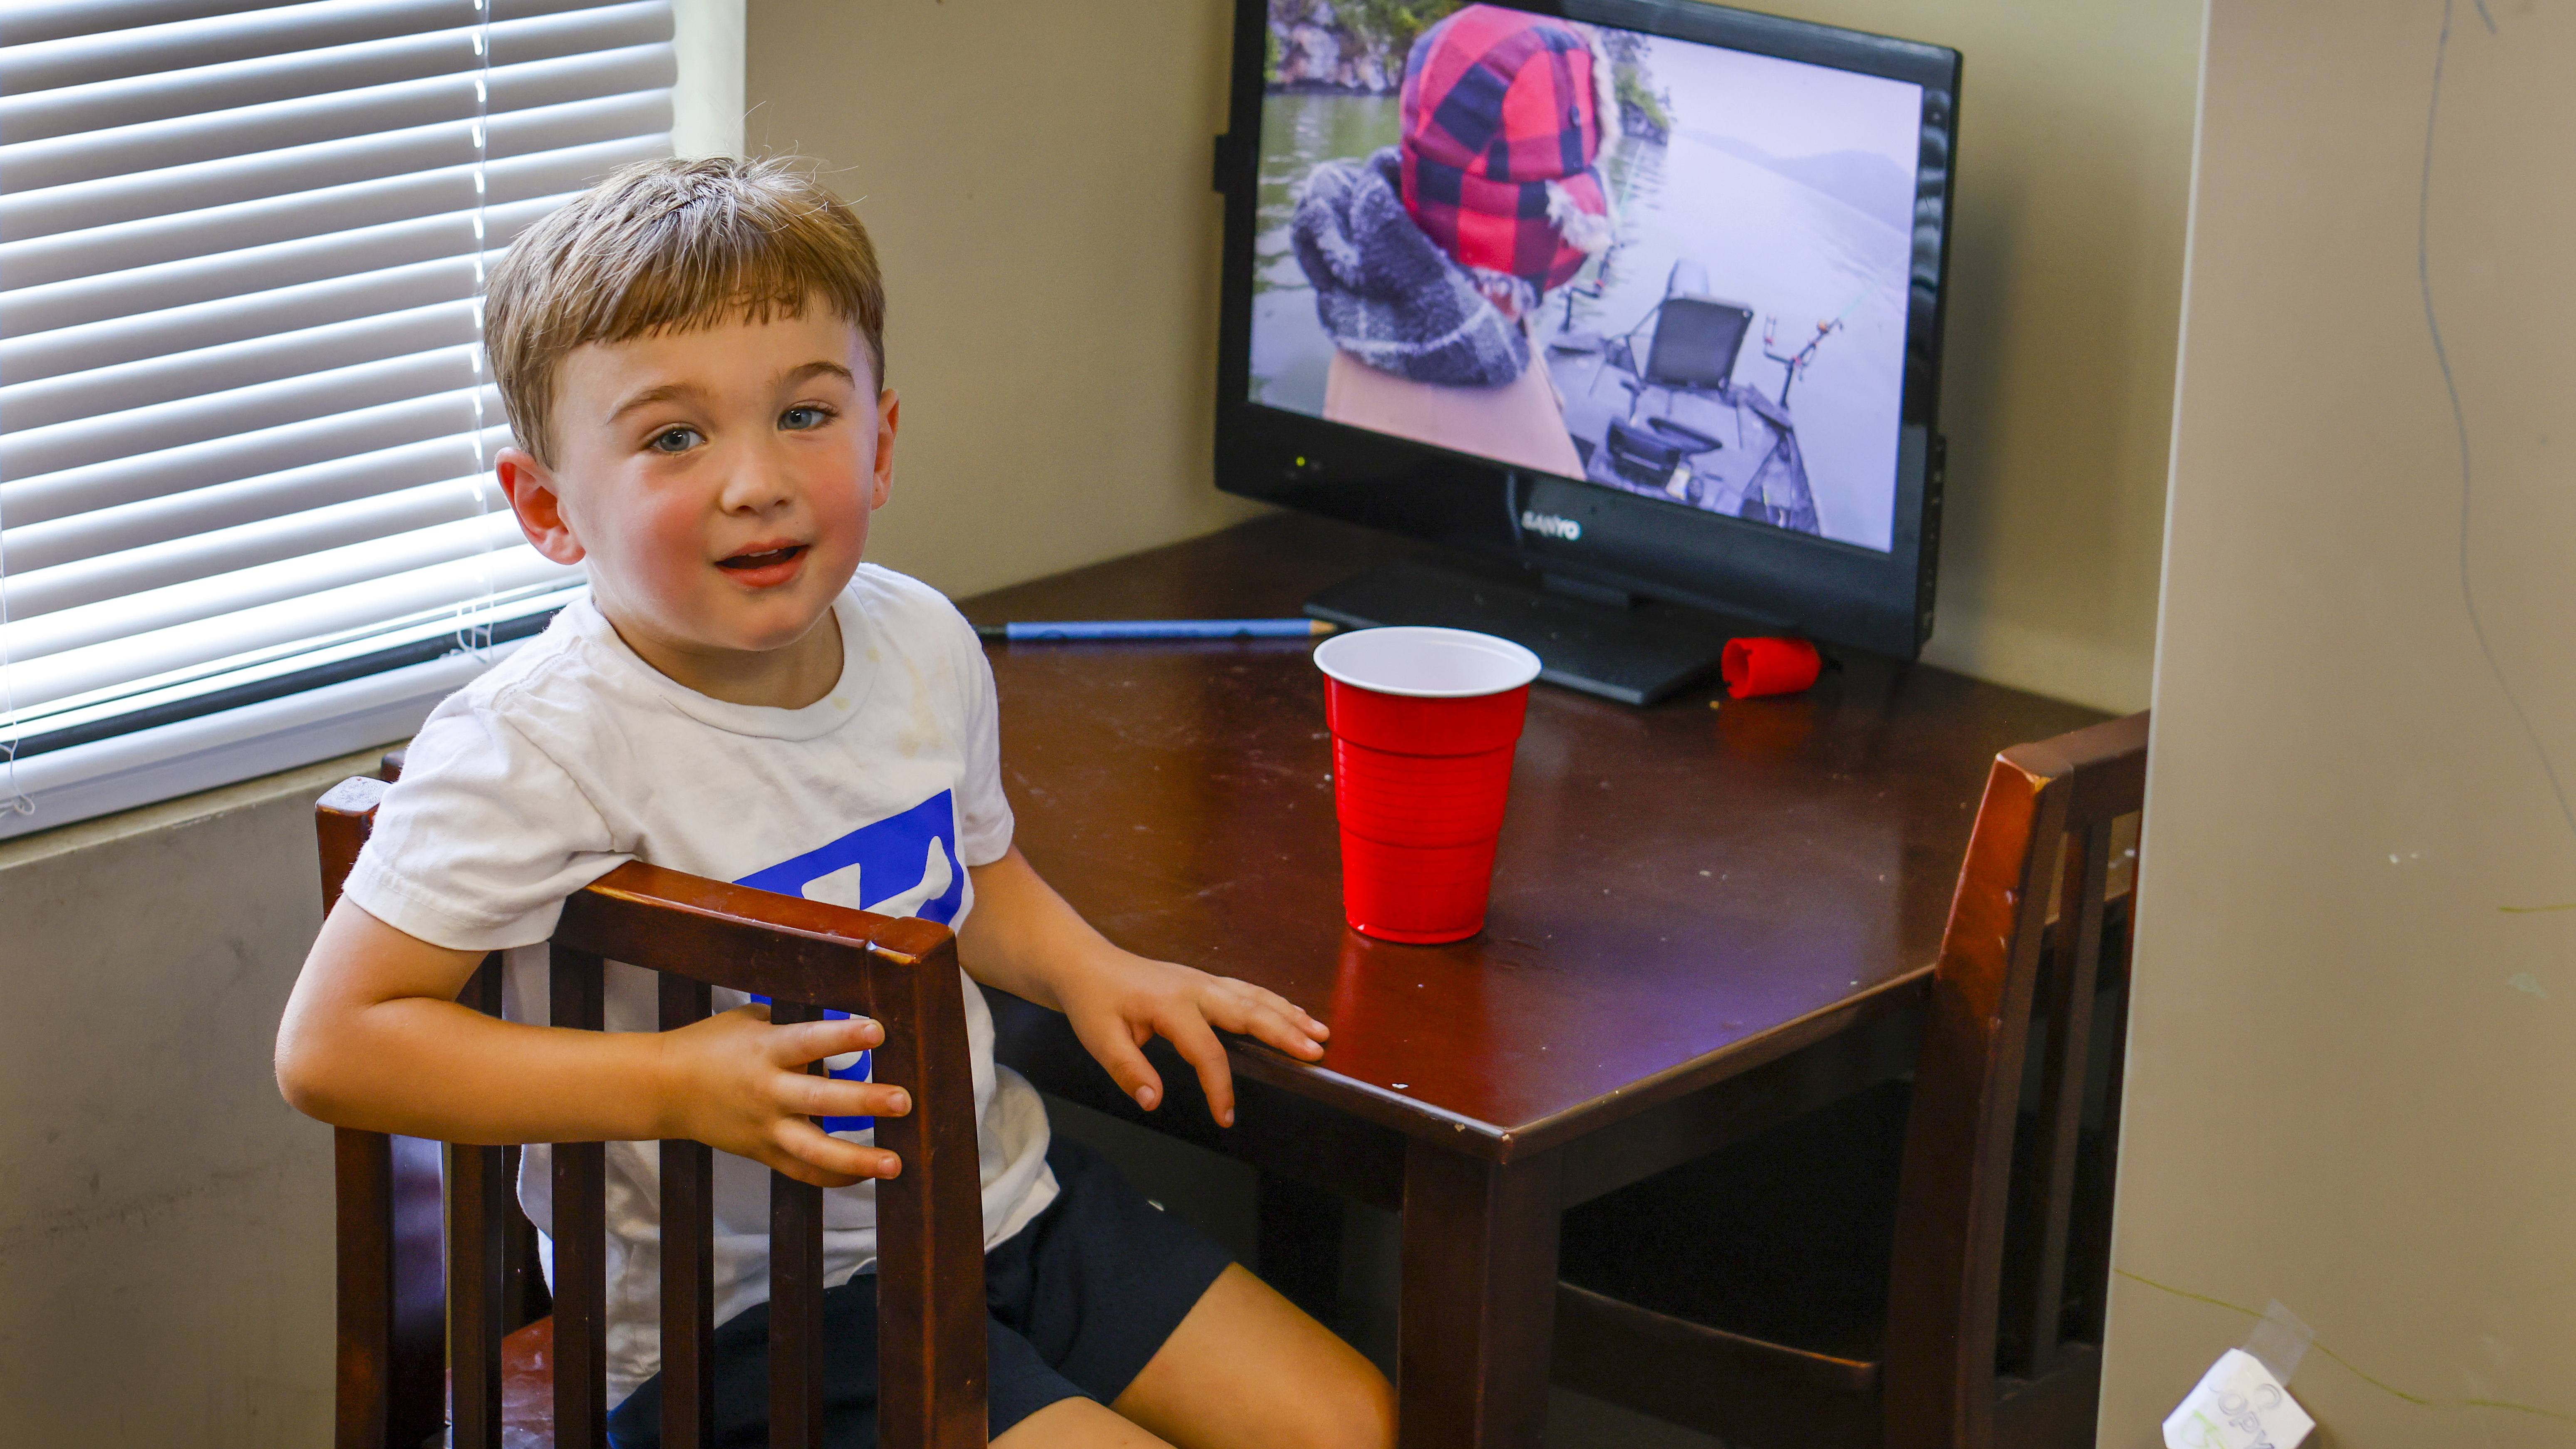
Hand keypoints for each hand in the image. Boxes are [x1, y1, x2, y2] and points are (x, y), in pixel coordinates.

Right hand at [655, 1004, 912, 1187]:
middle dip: (864, 1101)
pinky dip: (834, 1176)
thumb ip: (794, 1023)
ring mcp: (765, 1127)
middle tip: (903, 1101)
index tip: (879, 1032)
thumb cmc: (712, 1045)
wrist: (664, 1088)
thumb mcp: (751, 1021)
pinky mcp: (762, 1153)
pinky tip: (867, 1174)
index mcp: (766, 1050)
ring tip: (895, 1163)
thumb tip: (842, 1021)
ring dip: (857, 1157)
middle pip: (820, 1099)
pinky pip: (803, 1171)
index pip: (808, 1041)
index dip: (843, 1036)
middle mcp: (768, 1091)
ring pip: (814, 1149)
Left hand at [1055, 949, 1328, 1127]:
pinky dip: (1274, 1003)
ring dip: (1288, 1015)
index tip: (1227, 1118)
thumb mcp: (1099, 1039)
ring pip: (1255, 997)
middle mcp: (1195, 988)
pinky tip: (1292, 1014)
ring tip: (1320, 1033)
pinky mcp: (1204, 981)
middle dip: (1284, 1034)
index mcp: (1171, 1006)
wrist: (1086, 964)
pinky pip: (1247, 991)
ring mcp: (1203, 981)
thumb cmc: (1093, 1002)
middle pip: (1249, 1013)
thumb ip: (1128, 1070)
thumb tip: (1154, 1101)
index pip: (1207, 1052)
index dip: (1220, 1087)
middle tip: (1314, 1053)